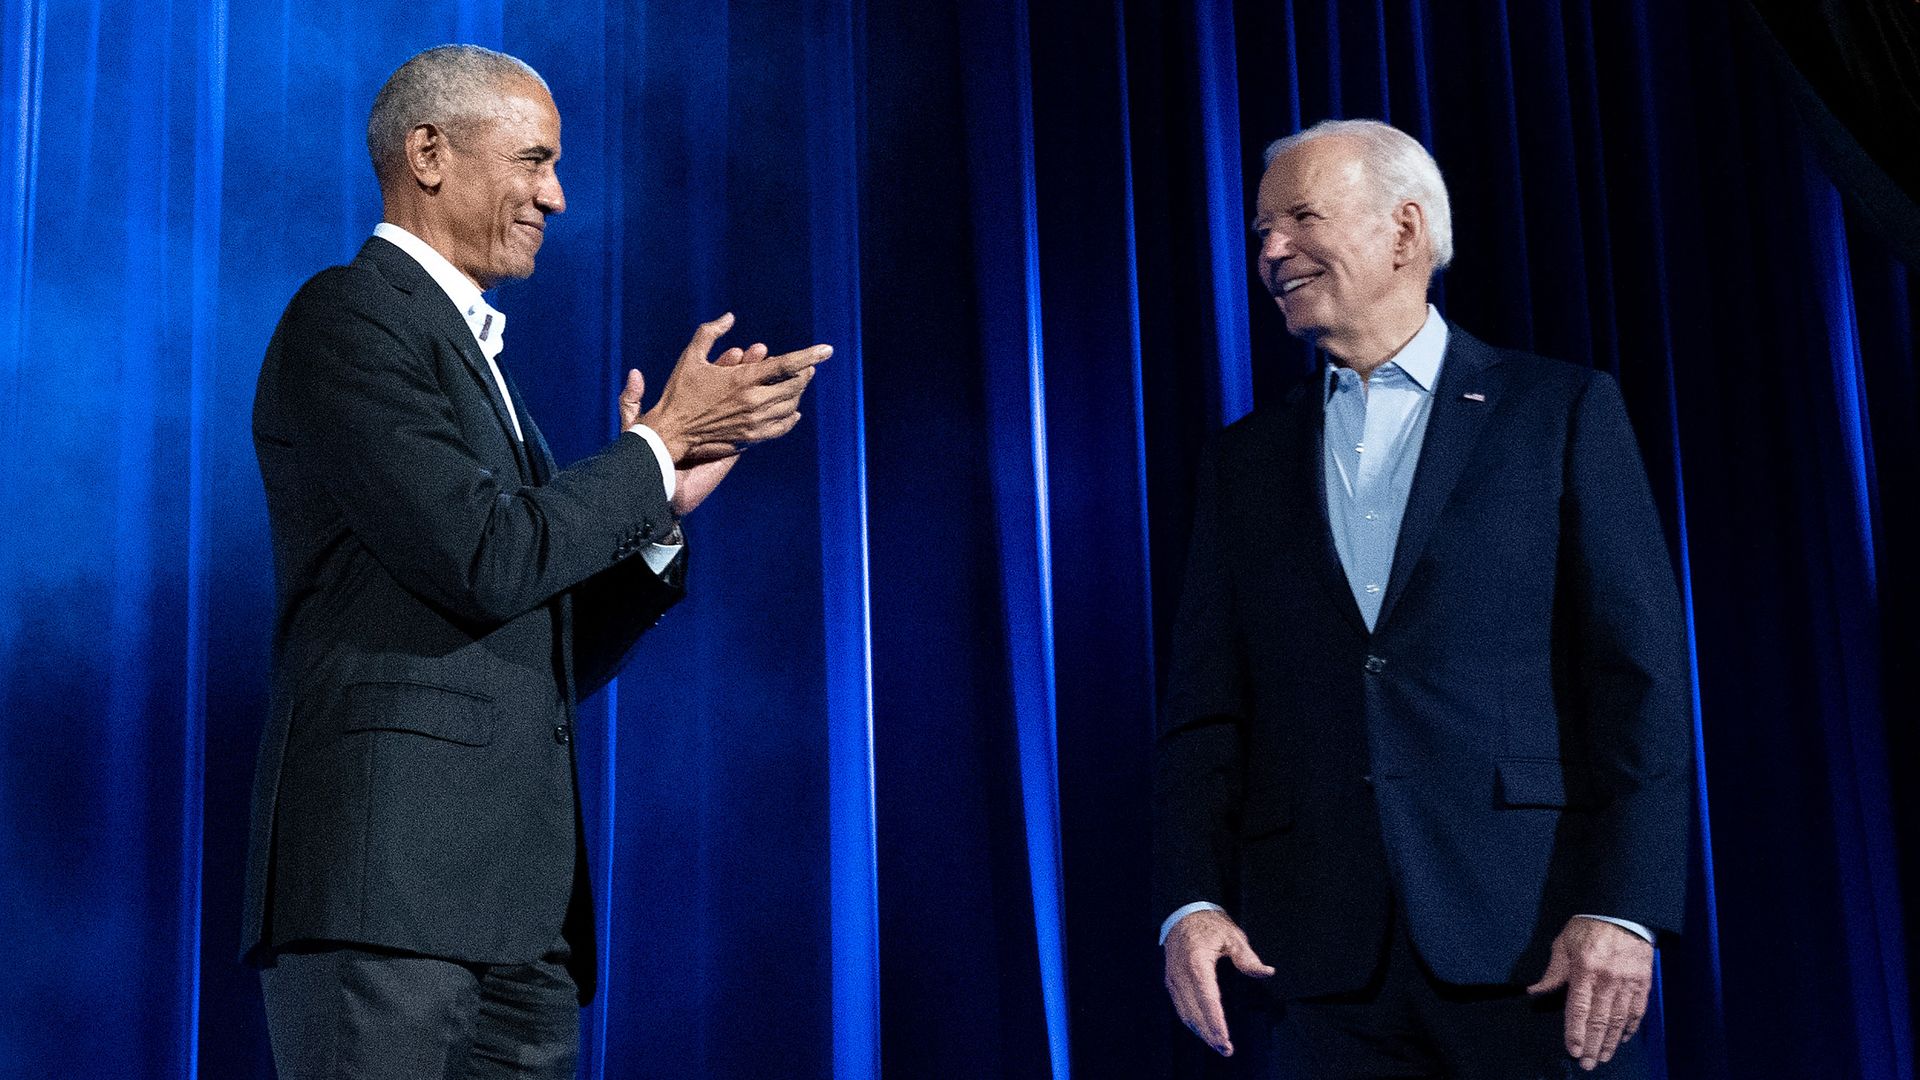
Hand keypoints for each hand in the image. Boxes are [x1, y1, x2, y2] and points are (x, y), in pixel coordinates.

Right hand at [639, 313, 828, 463]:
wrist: (671, 433)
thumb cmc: (679, 393)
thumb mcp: (691, 357)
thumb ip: (710, 333)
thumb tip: (730, 317)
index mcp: (743, 379)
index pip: (787, 365)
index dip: (810, 355)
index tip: (828, 350)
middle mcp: (754, 402)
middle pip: (795, 385)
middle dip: (805, 373)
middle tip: (808, 367)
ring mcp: (755, 422)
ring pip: (790, 406)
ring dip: (797, 393)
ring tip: (797, 384)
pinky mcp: (752, 438)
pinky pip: (782, 427)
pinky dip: (791, 417)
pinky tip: (793, 410)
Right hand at [1163, 908, 1273, 1056]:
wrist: (1183, 913)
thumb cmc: (1209, 925)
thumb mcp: (1233, 937)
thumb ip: (1248, 958)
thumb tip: (1267, 972)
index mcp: (1197, 963)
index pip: (1207, 1000)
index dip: (1216, 1022)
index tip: (1225, 1039)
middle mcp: (1181, 974)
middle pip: (1194, 1012)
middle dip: (1210, 1033)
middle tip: (1226, 1049)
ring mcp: (1173, 979)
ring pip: (1185, 1013)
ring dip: (1200, 1031)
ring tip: (1217, 1044)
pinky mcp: (1171, 981)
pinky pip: (1180, 1007)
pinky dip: (1192, 1021)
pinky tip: (1203, 1029)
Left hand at [1526, 917, 1653, 1070]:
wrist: (1624, 910)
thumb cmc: (1589, 925)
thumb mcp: (1564, 943)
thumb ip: (1553, 971)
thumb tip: (1534, 992)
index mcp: (1585, 969)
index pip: (1579, 1008)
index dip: (1576, 1032)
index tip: (1573, 1050)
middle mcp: (1608, 980)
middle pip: (1599, 1020)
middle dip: (1593, 1045)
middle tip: (1588, 1064)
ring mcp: (1628, 982)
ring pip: (1619, 1020)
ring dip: (1611, 1042)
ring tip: (1603, 1057)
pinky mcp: (1643, 982)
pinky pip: (1637, 1010)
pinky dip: (1630, 1027)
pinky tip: (1622, 1038)